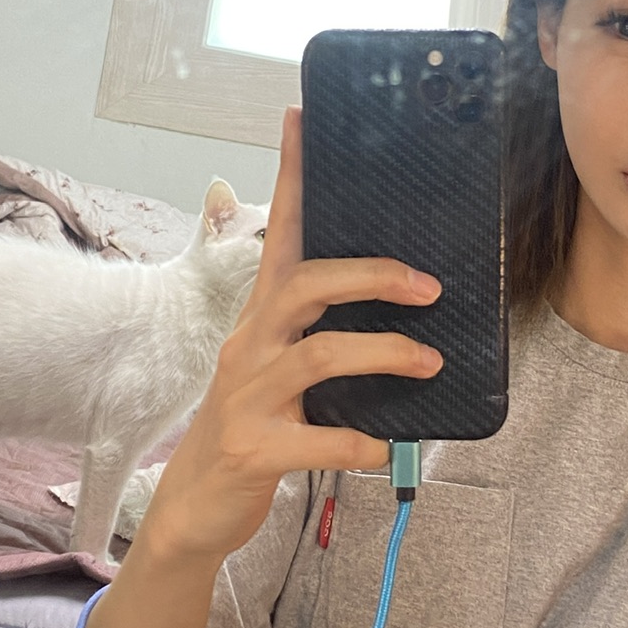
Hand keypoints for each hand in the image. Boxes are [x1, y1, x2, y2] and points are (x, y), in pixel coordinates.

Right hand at [138, 108, 440, 567]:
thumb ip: (322, 336)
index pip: (278, 233)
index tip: (300, 118)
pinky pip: (317, 437)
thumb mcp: (280, 371)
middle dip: (370, 277)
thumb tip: (399, 307)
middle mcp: (248, 346)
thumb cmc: (256, 429)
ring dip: (383, 353)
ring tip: (430, 362)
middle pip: (304, 285)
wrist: (197, 509)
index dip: (290, 177)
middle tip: (428, 285)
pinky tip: (386, 446)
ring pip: (317, 354)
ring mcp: (246, 397)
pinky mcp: (254, 448)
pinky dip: (360, 440)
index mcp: (260, 319)